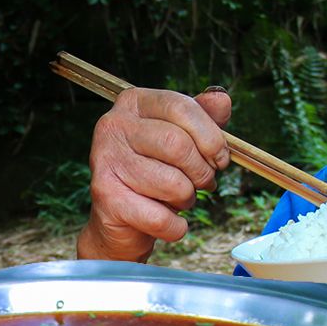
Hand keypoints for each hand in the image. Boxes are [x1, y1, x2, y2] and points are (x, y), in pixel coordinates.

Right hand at [77, 87, 231, 261]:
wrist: (121, 219)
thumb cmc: (156, 171)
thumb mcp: (184, 137)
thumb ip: (203, 117)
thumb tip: (221, 99)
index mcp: (133, 102)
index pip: (181, 108)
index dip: (211, 136)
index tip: (221, 158)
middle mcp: (113, 125)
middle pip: (178, 145)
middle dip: (202, 172)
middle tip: (203, 183)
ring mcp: (105, 160)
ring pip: (173, 184)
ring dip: (187, 199)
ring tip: (178, 199)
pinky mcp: (105, 196)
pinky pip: (159, 218)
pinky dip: (175, 227)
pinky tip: (169, 221)